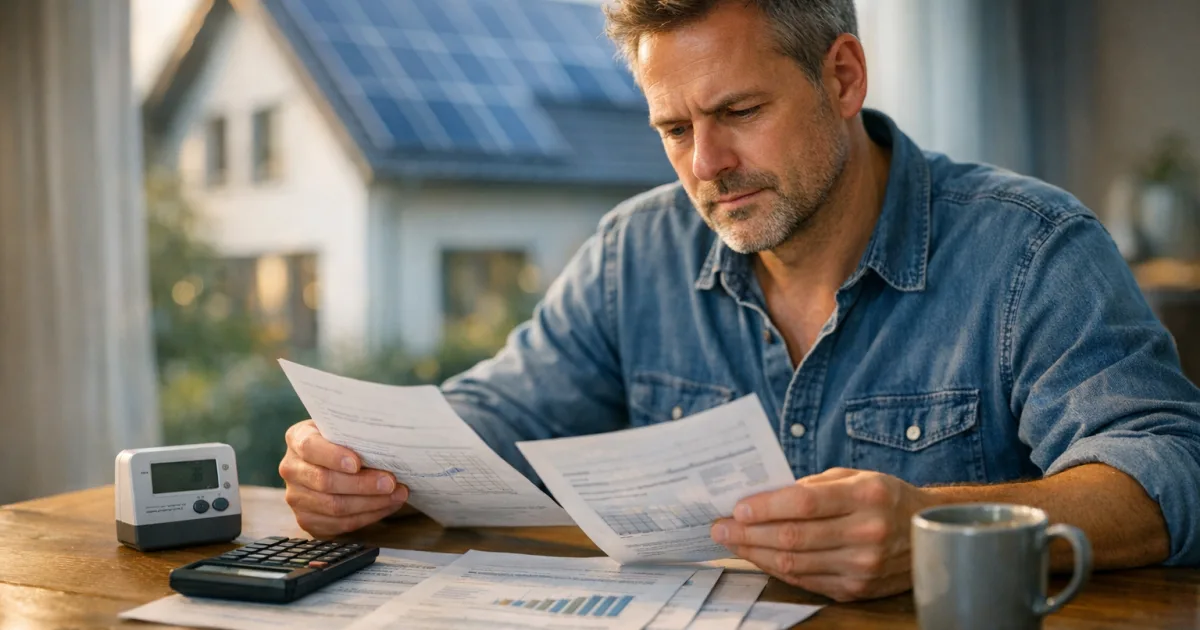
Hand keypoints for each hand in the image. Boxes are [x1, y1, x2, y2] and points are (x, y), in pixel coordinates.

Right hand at [279, 420, 409, 536]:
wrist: (329, 462)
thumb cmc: (343, 441)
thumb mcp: (343, 429)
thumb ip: (355, 434)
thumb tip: (387, 443)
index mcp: (297, 438)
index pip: (310, 448)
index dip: (333, 457)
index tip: (357, 463)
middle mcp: (291, 468)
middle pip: (325, 482)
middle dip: (362, 484)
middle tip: (390, 482)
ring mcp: (296, 497)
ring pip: (334, 506)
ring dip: (371, 503)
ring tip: (397, 494)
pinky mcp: (307, 520)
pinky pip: (340, 524)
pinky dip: (369, 516)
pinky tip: (387, 506)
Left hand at [710, 468, 938, 601]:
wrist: (926, 532)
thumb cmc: (884, 497)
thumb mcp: (855, 477)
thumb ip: (812, 486)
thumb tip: (762, 496)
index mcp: (867, 496)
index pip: (805, 504)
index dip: (766, 507)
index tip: (737, 507)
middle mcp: (867, 532)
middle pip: (794, 537)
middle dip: (749, 533)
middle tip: (720, 528)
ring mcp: (863, 566)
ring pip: (795, 563)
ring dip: (756, 553)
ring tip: (732, 542)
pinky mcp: (856, 589)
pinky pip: (806, 581)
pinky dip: (776, 569)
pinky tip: (759, 557)